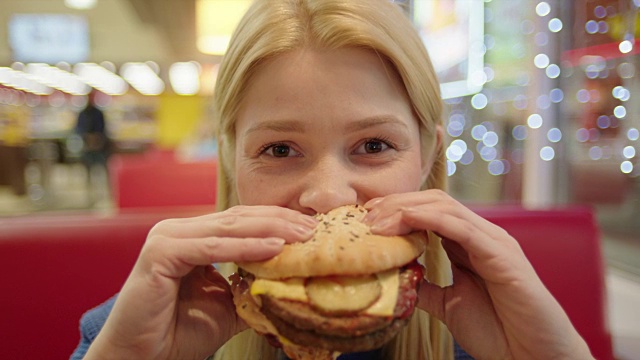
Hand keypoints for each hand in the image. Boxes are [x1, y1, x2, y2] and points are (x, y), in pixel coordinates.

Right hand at [84, 206, 316, 359]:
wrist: (140, 357)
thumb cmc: (178, 333)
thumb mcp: (227, 306)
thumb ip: (251, 288)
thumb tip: (289, 282)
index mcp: (193, 237)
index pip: (242, 221)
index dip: (277, 222)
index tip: (312, 229)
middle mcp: (179, 230)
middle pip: (239, 218)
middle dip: (280, 221)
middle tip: (315, 228)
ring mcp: (168, 237)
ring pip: (229, 228)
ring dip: (270, 229)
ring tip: (303, 235)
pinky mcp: (161, 252)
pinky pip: (213, 247)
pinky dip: (245, 248)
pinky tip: (274, 247)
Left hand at [363, 190, 592, 359]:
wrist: (533, 355)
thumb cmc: (499, 331)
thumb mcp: (448, 304)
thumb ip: (424, 287)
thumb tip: (394, 276)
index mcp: (469, 244)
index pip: (429, 212)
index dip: (396, 210)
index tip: (365, 220)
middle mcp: (481, 235)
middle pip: (433, 202)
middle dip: (396, 203)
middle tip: (364, 215)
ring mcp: (493, 241)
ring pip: (444, 207)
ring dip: (405, 209)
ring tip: (376, 221)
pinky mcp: (501, 253)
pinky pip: (461, 227)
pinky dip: (429, 220)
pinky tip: (404, 221)